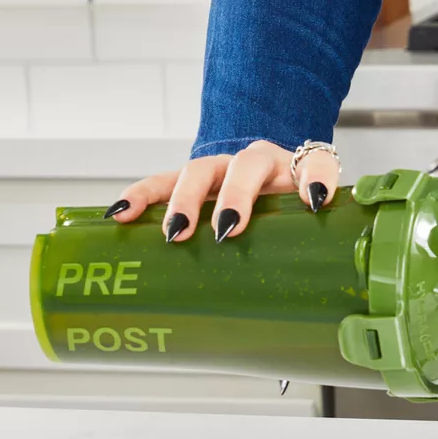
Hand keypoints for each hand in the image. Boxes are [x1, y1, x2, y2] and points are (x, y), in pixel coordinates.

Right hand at [104, 140, 340, 241]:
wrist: (265, 184)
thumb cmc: (285, 211)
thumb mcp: (305, 224)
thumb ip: (315, 241)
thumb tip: (309, 276)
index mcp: (296, 169)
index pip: (315, 164)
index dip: (316, 179)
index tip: (315, 201)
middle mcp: (257, 161)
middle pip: (245, 167)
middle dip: (233, 198)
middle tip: (224, 231)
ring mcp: (221, 168)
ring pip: (199, 171)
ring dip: (184, 200)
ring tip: (172, 231)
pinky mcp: (189, 180)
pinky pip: (161, 182)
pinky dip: (140, 196)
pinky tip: (121, 214)